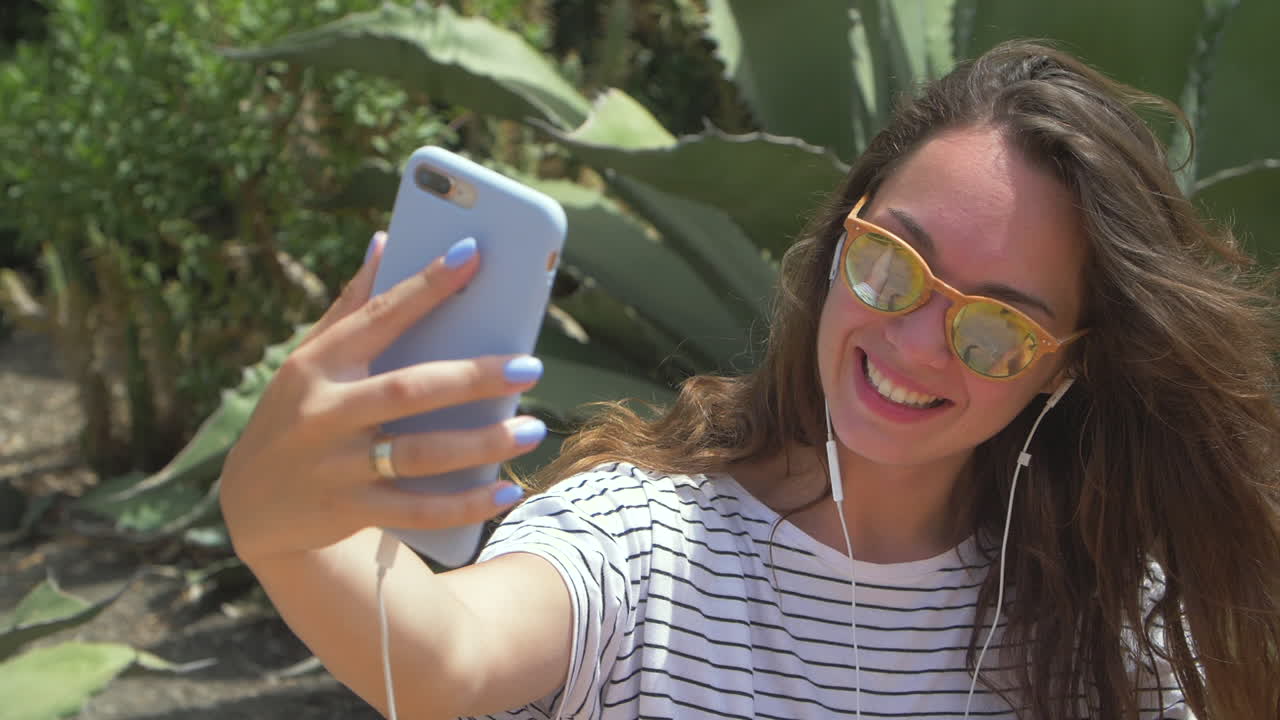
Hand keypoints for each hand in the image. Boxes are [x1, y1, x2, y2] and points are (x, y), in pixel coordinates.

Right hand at [219, 232, 544, 563]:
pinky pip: (416, 511)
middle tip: (530, 367)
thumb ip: (350, 307)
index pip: (379, 317)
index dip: (426, 285)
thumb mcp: (310, 361)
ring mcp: (335, 466)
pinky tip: (506, 489)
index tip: (473, 255)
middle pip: (408, 391)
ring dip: (481, 443)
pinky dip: (464, 504)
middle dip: (472, 378)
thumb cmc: (298, 413)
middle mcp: (324, 413)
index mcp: (319, 364)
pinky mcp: (349, 511)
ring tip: (532, 428)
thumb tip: (384, 242)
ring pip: (418, 454)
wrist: (251, 504)